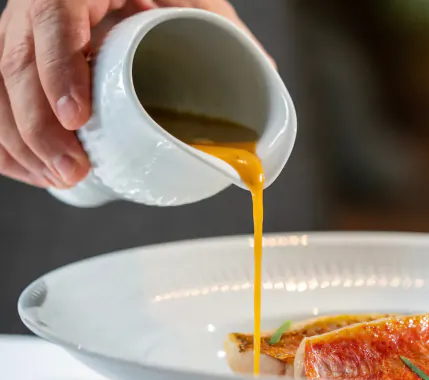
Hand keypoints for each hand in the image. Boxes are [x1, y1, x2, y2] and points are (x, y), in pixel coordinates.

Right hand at [0, 0, 251, 188]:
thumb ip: (221, 26)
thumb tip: (267, 74)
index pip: (54, 16)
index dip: (58, 68)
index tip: (78, 115)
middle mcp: (41, 5)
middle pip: (16, 61)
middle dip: (38, 126)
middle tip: (72, 169)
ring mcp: (22, 32)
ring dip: (20, 141)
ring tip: (59, 178)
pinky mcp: (18, 60)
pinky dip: (6, 140)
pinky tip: (30, 169)